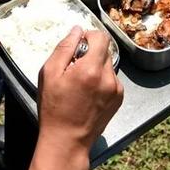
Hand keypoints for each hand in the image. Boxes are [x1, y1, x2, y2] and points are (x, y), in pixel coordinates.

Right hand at [24, 27, 123, 169]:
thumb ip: (65, 47)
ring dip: (96, 67)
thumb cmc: (54, 108)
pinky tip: (88, 92)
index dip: (89, 36)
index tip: (78, 44)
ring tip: (80, 83)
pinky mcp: (119, 98)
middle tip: (74, 68)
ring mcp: (116, 89)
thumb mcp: (50, 73)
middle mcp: (109, 77)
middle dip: (90, 54)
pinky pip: (112, 79)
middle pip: (104, 51)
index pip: (101, 37)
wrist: (67, 140)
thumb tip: (77, 30)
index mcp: (91, 69)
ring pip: (108, 65)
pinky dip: (102, 80)